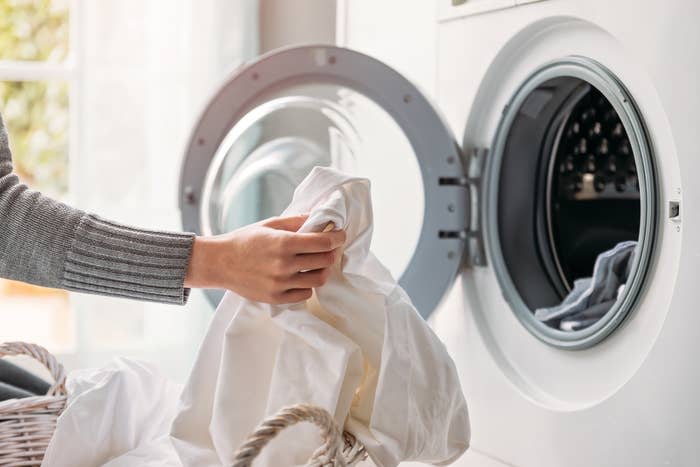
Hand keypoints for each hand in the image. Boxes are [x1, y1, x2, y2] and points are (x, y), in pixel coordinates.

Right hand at [184, 215, 345, 303]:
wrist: (219, 263)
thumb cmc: (245, 240)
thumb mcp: (270, 224)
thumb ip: (296, 221)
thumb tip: (319, 217)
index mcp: (284, 243)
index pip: (323, 242)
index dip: (337, 237)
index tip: (340, 235)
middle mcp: (284, 265)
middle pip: (325, 261)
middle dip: (332, 252)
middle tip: (330, 248)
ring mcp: (280, 284)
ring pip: (318, 280)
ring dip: (323, 270)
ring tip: (318, 264)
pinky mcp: (276, 298)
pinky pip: (305, 294)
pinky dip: (308, 285)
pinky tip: (302, 277)